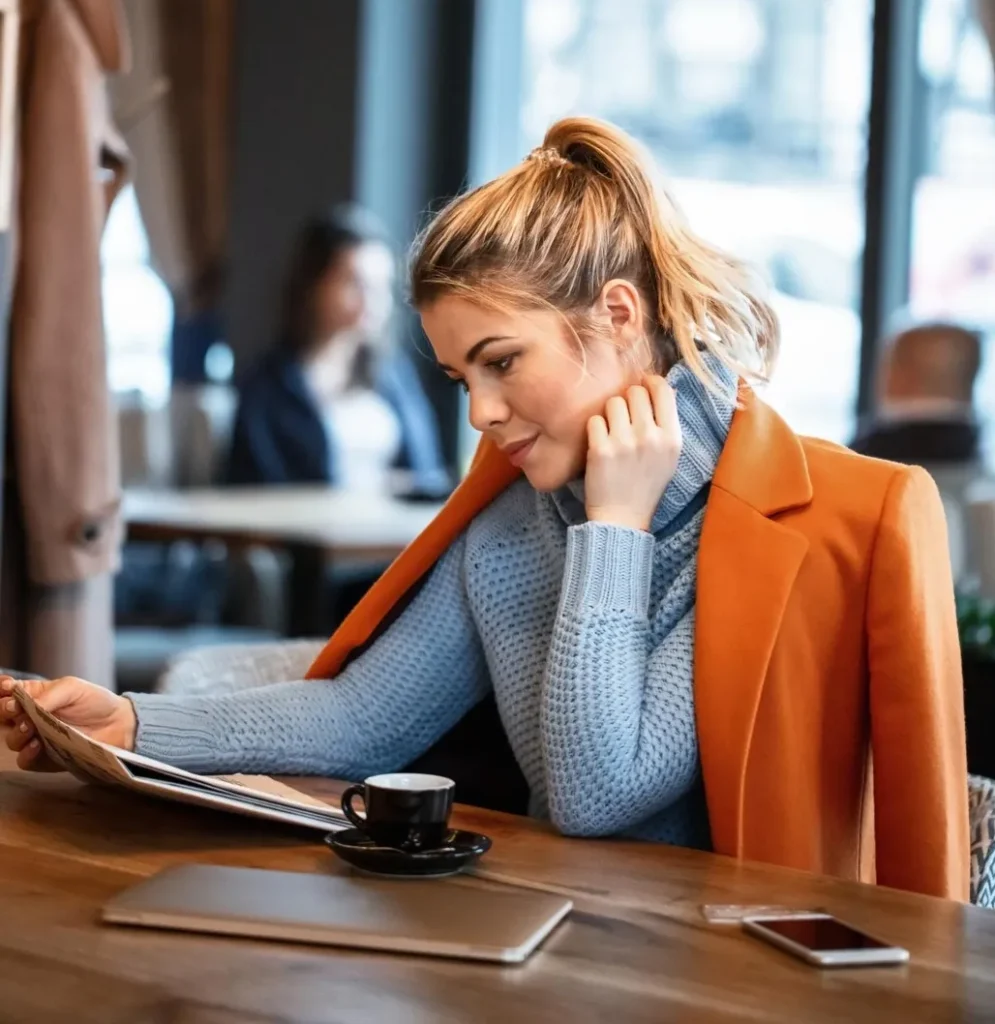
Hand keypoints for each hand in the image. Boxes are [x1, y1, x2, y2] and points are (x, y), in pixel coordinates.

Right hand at [0, 676, 136, 770]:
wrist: (118, 725)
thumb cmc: (95, 702)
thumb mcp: (72, 689)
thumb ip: (47, 695)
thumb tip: (23, 703)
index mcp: (35, 696)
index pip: (8, 692)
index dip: (2, 689)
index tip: (7, 688)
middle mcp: (30, 717)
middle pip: (3, 716)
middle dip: (4, 711)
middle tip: (16, 709)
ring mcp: (35, 738)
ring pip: (11, 739)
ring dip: (16, 733)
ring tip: (31, 728)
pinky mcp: (44, 758)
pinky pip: (25, 761)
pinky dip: (26, 754)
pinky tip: (37, 746)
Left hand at [584, 376, 680, 531]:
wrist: (622, 518)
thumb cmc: (646, 484)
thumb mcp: (669, 456)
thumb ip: (666, 424)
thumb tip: (659, 387)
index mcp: (672, 438)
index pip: (664, 390)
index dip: (650, 382)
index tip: (643, 388)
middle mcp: (651, 437)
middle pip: (635, 391)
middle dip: (627, 400)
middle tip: (624, 418)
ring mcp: (625, 443)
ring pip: (613, 402)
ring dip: (610, 414)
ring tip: (612, 432)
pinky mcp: (600, 450)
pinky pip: (594, 420)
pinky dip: (595, 429)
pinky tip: (600, 443)